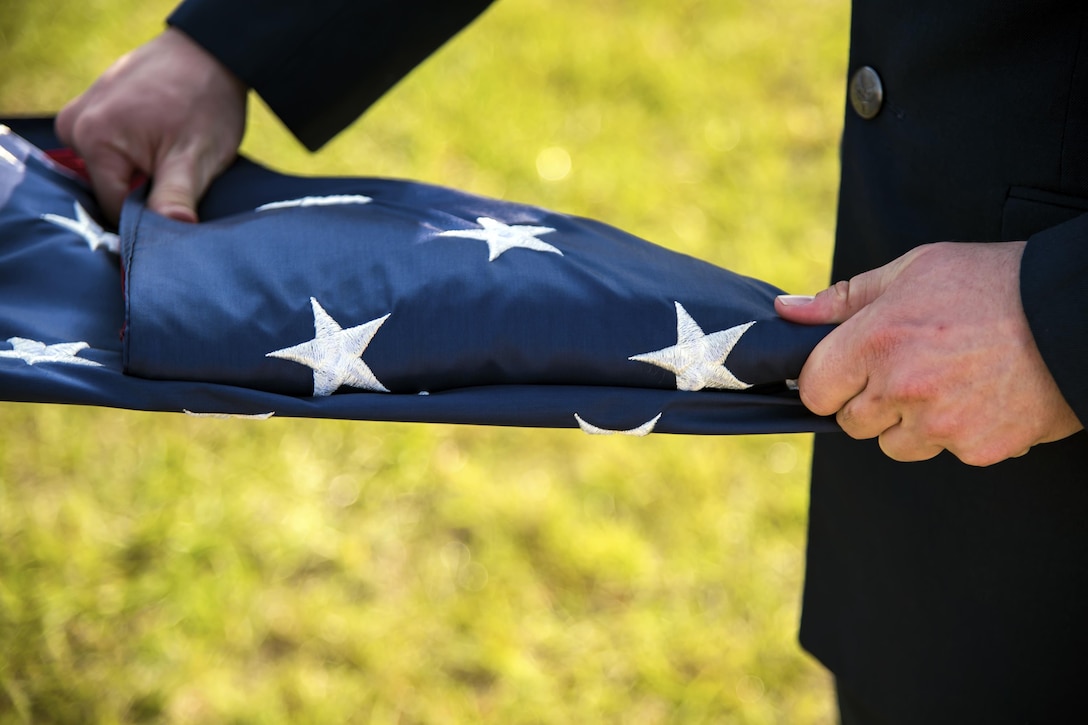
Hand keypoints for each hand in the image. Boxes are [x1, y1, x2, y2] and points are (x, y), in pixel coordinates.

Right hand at [56, 27, 247, 223]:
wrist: (211, 53)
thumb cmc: (206, 102)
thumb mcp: (195, 157)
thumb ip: (175, 196)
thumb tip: (168, 230)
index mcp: (92, 138)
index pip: (114, 207)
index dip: (148, 217)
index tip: (178, 211)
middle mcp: (74, 125)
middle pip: (110, 188)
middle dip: (145, 192)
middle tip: (179, 177)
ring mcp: (80, 114)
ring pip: (112, 170)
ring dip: (142, 173)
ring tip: (172, 156)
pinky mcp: (92, 109)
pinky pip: (111, 150)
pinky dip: (136, 155)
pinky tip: (161, 144)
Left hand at [775, 241, 1082, 465]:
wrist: (1072, 314)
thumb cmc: (989, 284)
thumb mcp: (910, 272)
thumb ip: (841, 300)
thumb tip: (787, 312)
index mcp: (876, 341)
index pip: (814, 390)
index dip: (828, 381)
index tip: (847, 370)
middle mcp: (902, 388)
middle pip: (851, 422)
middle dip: (868, 401)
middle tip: (907, 369)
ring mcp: (940, 424)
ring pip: (894, 444)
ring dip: (909, 423)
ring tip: (946, 381)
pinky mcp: (977, 449)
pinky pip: (945, 452)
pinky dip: (956, 433)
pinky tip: (979, 396)